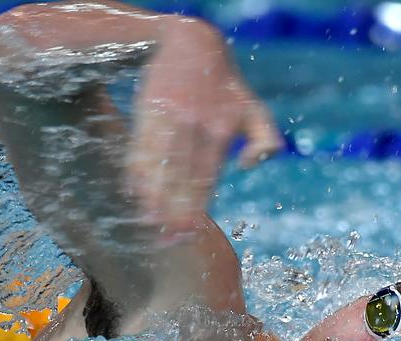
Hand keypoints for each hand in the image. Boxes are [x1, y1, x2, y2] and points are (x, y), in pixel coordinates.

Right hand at [127, 19, 281, 236]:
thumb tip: (248, 167)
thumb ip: (265, 138)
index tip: (190, 231)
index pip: (206, 177)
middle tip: (168, 238)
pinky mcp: (150, 109)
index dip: (197, 205)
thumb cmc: (225, 84)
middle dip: (175, 209)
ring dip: (154, 195)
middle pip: (182, 176)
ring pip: (161, 164)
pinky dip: (137, 169)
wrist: (191, 42)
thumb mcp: (254, 107)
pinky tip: (134, 190)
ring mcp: (170, 118)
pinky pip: (141, 144)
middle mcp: (195, 127)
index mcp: (220, 130)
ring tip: (149, 221)